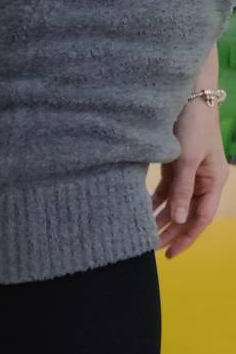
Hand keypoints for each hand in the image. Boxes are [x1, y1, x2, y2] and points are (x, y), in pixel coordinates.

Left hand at [154, 95, 228, 257]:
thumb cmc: (193, 127)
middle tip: (149, 250)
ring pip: (174, 205)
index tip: (169, 255)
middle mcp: (203, 181)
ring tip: (141, 236)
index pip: (201, 219)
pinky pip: (165, 192)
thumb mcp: (186, 160)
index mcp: (214, 182)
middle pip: (187, 215)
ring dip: (159, 220)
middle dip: (170, 233)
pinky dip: (153, 204)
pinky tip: (140, 214)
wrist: (187, 98)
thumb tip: (178, 220)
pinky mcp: (175, 167)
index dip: (186, 238)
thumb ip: (181, 191)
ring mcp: (188, 175)